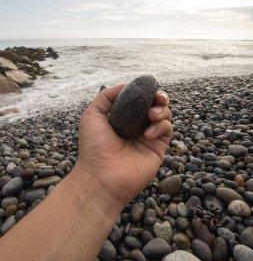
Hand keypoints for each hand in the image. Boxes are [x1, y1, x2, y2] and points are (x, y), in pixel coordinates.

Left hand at [73, 83, 172, 211]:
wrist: (101, 176)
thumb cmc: (94, 147)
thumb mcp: (92, 115)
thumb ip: (107, 96)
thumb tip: (126, 85)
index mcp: (123, 117)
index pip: (139, 99)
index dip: (145, 91)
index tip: (147, 87)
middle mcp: (137, 125)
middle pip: (155, 104)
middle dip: (159, 97)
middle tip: (158, 98)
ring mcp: (149, 136)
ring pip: (164, 114)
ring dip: (161, 110)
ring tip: (151, 116)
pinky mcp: (158, 148)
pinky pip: (167, 129)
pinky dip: (161, 126)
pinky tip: (148, 133)